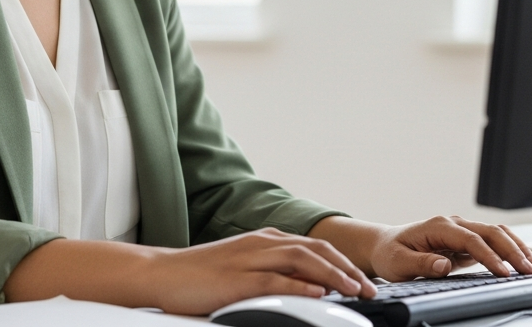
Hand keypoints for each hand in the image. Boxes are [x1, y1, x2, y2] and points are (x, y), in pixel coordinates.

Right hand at [141, 228, 377, 314]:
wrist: (161, 273)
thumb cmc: (201, 275)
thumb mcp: (244, 268)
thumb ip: (275, 273)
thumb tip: (310, 287)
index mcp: (266, 239)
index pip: (315, 246)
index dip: (343, 262)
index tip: (363, 281)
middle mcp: (262, 243)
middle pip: (316, 249)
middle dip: (347, 268)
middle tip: (369, 289)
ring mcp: (249, 258)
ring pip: (301, 259)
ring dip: (332, 274)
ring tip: (353, 290)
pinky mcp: (236, 279)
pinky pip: (274, 280)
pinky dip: (299, 285)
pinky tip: (317, 293)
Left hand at [311, 215, 531, 281]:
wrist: (385, 245)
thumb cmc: (391, 253)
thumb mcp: (399, 263)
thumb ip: (422, 263)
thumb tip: (444, 265)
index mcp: (439, 226)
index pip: (471, 240)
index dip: (489, 256)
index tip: (504, 273)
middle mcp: (453, 224)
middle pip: (491, 232)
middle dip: (512, 250)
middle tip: (529, 270)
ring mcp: (461, 230)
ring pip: (496, 233)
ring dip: (516, 248)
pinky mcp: (465, 240)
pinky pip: (492, 242)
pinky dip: (509, 250)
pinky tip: (521, 263)